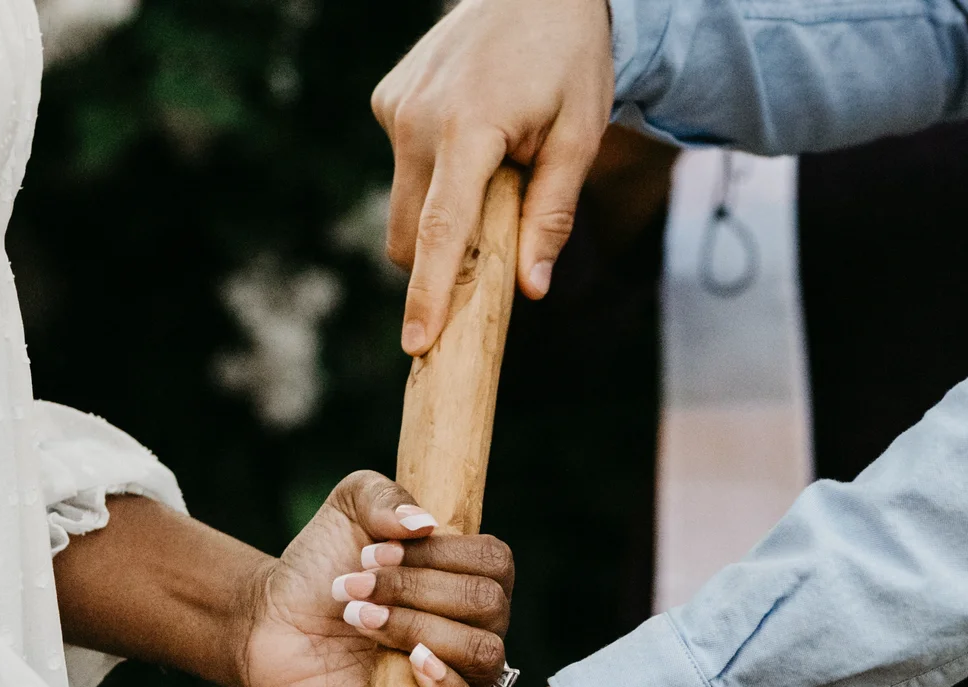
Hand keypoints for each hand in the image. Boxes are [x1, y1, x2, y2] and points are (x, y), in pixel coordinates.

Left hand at [240, 469, 514, 686]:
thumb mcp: (349, 508)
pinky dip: (445, 681)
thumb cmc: (320, 565)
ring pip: (481, 651)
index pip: (493, 561)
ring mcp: (454, 669)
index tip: (372, 552)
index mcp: (465, 573)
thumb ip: (385, 497)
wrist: (273, 624)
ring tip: (356, 617)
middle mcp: (471, 622)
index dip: (439, 554)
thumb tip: (425, 523)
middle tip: (354, 584)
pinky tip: (408, 661)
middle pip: (487, 604)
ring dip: (416, 627)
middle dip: (417, 589)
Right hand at [371, 0, 613, 353]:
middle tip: (498, 237)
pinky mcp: (388, 99)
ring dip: (443, 210)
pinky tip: (474, 130)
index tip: (416, 344)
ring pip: (406, 203)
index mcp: (467, 130)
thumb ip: (551, 215)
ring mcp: (395, 107)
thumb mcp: (579, 137)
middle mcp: (416, 119)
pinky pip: (405, 164)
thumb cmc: (569, 61)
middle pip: (411, 234)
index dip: (428, 294)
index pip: (441, 230)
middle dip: (441, 262)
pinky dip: (435, 172)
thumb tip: (531, 289)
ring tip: (494, 165)